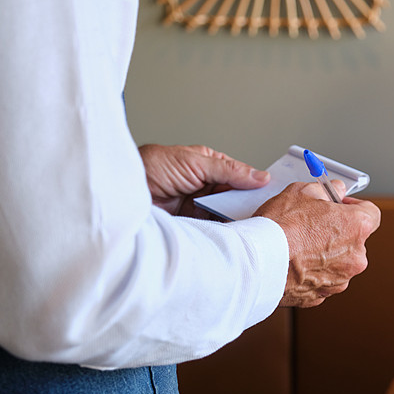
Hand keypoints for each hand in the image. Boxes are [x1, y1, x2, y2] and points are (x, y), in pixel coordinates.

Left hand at [138, 144, 269, 218]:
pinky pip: (215, 225)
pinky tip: (235, 230)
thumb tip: (258, 175)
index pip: (238, 172)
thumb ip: (228, 170)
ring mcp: (198, 204)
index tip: (271, 189)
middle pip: (235, 194)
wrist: (122, 197)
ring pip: (227, 211)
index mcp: (206, 163)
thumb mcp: (193, 162)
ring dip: (237, 215)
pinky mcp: (192, 223)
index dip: (254, 181)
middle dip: (247, 200)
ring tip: (253, 220)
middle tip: (264, 208)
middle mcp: (203, 184)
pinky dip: (225, 228)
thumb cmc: (148, 168)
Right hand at [254, 181, 380, 306]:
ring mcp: (340, 280)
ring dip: (324, 254)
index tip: (340, 205)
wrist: (257, 262)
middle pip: (354, 240)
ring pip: (337, 262)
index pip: (371, 213)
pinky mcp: (321, 295)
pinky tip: (293, 262)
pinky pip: (320, 279)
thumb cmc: (280, 227)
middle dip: (337, 232)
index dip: (355, 206)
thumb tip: (336, 190)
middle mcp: (356, 257)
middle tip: (313, 224)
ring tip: (298, 245)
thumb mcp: (303, 191)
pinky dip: (310, 272)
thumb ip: (328, 189)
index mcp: (357, 227)